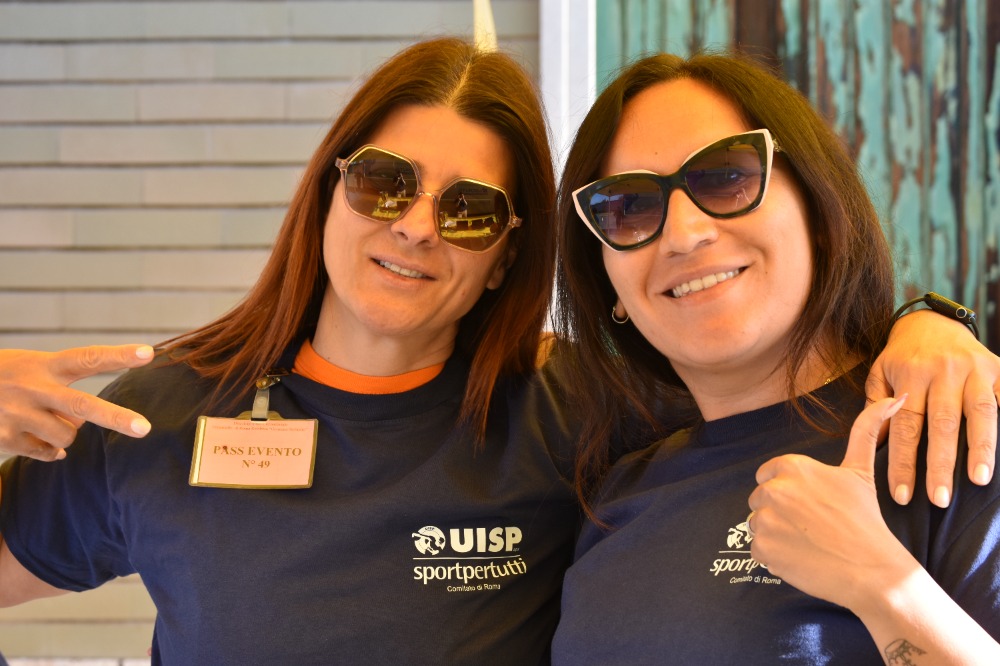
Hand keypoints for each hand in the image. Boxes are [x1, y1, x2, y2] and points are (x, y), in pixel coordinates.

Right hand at [0, 345, 153, 460]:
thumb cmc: (5, 377)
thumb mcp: (30, 368)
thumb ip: (60, 390)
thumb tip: (78, 429)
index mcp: (43, 365)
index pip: (87, 358)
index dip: (118, 356)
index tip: (148, 353)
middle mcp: (33, 388)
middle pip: (82, 406)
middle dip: (116, 418)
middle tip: (145, 429)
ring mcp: (18, 414)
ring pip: (68, 437)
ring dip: (66, 433)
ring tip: (44, 419)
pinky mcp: (6, 438)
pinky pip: (48, 453)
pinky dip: (50, 450)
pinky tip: (35, 436)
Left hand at [748, 396, 914, 609]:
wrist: (871, 569)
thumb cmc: (865, 519)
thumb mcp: (862, 470)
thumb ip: (866, 429)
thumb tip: (893, 397)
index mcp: (792, 467)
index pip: (767, 474)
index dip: (787, 490)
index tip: (808, 503)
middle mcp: (774, 490)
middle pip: (760, 499)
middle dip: (779, 511)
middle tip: (811, 525)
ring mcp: (765, 521)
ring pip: (757, 524)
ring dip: (775, 533)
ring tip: (807, 540)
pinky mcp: (762, 548)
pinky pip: (756, 549)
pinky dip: (773, 555)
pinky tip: (799, 556)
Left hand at [868, 310, 999, 506]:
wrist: (932, 321)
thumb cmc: (902, 356)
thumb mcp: (880, 374)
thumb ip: (876, 408)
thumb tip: (874, 449)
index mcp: (911, 374)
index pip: (905, 426)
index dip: (903, 462)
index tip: (902, 494)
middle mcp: (944, 371)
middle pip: (942, 423)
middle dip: (941, 464)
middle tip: (939, 498)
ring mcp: (975, 369)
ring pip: (981, 412)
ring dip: (981, 448)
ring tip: (979, 480)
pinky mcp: (999, 369)